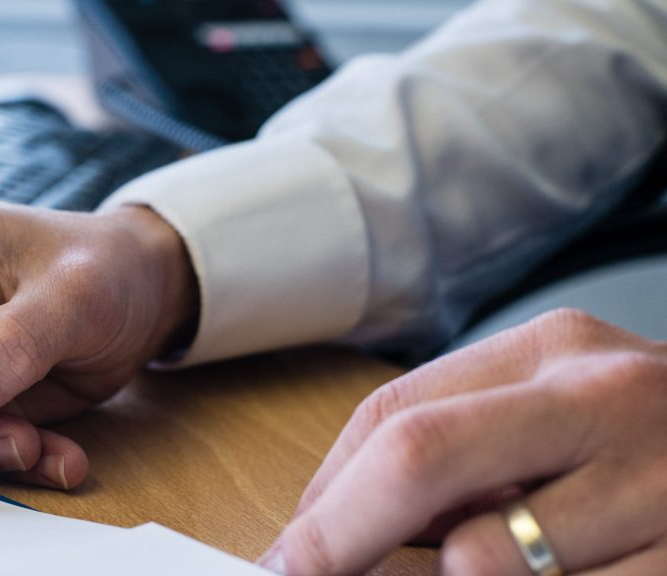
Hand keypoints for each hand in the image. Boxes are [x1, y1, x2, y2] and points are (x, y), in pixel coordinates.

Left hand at [261, 309, 666, 574]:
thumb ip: (455, 451)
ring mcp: (663, 485)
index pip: (398, 416)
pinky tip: (567, 573)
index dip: (326, 495)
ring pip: (488, 560)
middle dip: (342, 535)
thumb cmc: (648, 445)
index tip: (286, 554)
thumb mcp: (552, 413)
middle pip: (421, 456)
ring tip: (490, 567)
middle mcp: (607, 401)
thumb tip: (327, 528)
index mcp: (555, 352)